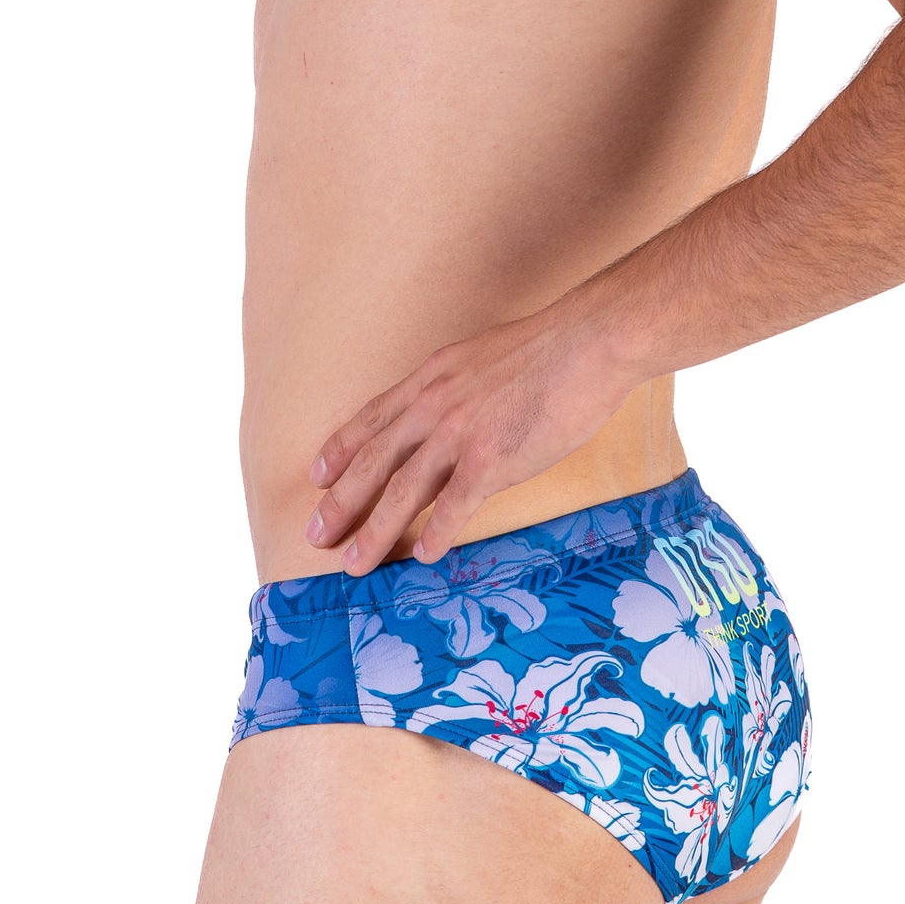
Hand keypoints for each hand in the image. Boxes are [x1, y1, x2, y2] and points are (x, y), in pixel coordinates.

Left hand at [305, 303, 638, 571]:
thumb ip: (459, 385)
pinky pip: (454, 505)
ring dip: (375, 531)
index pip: (373, 418)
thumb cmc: (550, 346)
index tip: (318, 474)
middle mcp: (435, 406)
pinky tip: (426, 556)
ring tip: (355, 563)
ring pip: (402, 490)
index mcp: (433, 378)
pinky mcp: (493, 459)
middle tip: (315, 534)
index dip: (340, 448)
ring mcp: (461, 433)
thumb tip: (451, 410)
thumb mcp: (482, 354)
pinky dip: (436, 534)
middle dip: (340, 502)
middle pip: (374, 461)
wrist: (589, 340)